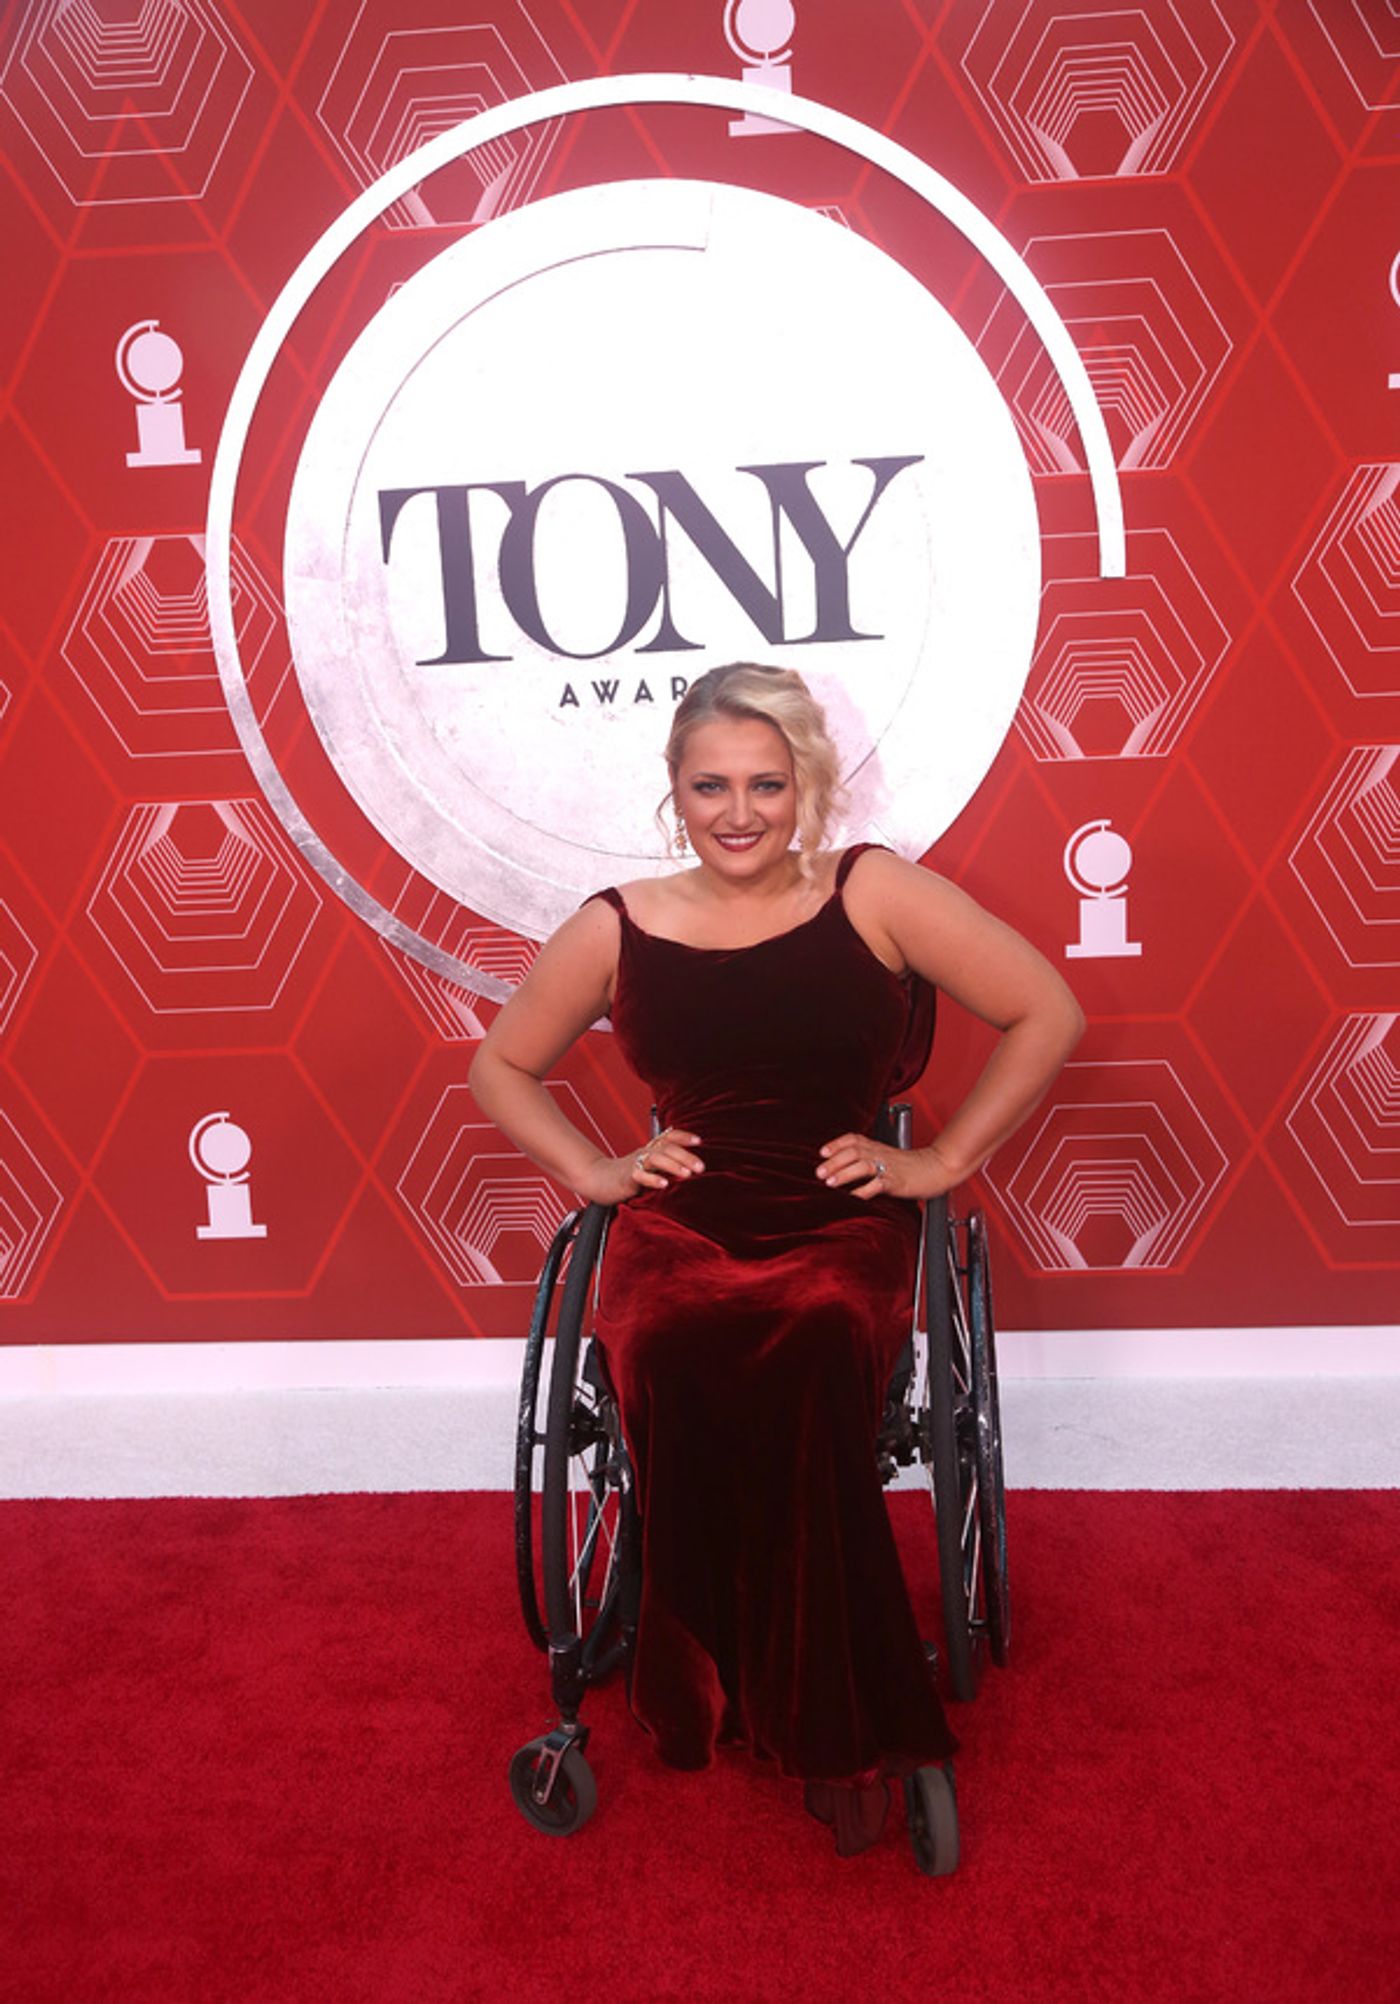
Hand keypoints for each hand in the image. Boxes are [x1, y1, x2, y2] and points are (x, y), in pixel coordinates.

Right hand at [582, 1129, 703, 1204]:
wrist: (597, 1180)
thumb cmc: (626, 1175)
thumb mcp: (648, 1167)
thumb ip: (665, 1165)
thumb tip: (690, 1169)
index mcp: (650, 1149)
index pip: (668, 1137)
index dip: (683, 1136)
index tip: (699, 1141)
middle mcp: (644, 1153)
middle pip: (666, 1148)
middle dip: (686, 1156)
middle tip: (701, 1167)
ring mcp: (634, 1164)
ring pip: (655, 1159)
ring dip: (673, 1165)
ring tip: (687, 1174)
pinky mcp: (626, 1178)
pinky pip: (639, 1176)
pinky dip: (652, 1179)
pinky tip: (664, 1185)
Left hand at [816, 1134, 960, 1202]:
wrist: (939, 1168)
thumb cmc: (912, 1166)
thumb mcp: (888, 1157)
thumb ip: (869, 1159)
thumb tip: (845, 1169)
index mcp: (877, 1147)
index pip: (853, 1139)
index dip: (836, 1144)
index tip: (821, 1152)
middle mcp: (881, 1154)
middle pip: (853, 1151)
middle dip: (834, 1161)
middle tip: (819, 1172)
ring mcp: (889, 1167)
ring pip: (863, 1165)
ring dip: (844, 1174)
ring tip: (830, 1183)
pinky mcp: (897, 1181)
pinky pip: (878, 1185)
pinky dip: (864, 1191)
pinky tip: (853, 1198)